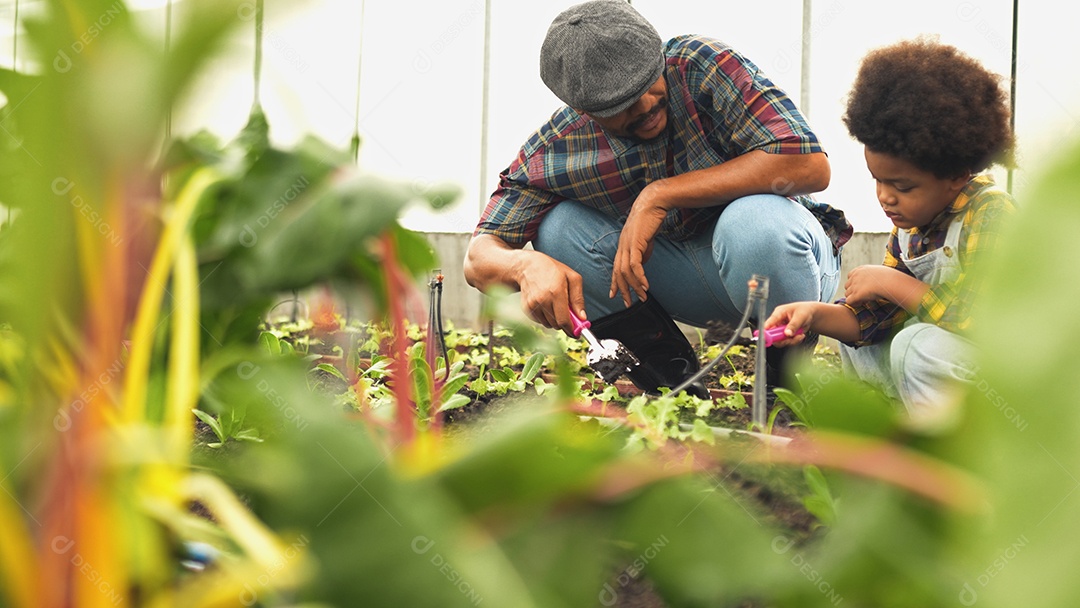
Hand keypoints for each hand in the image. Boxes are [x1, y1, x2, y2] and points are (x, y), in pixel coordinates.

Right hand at [517, 252, 585, 335]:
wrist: (527, 266)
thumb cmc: (552, 269)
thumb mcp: (572, 278)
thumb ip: (578, 299)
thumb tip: (582, 317)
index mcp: (556, 292)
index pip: (564, 320)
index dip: (571, 329)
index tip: (576, 333)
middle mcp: (543, 299)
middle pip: (557, 324)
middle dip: (564, 323)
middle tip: (567, 314)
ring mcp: (533, 304)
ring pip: (548, 324)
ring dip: (554, 320)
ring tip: (555, 305)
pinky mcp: (526, 308)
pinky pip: (539, 321)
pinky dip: (545, 317)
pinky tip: (545, 305)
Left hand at [610, 181, 666, 306]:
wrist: (653, 203)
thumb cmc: (650, 220)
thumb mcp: (645, 241)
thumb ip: (642, 254)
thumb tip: (641, 267)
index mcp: (622, 246)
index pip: (615, 268)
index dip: (614, 283)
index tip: (615, 296)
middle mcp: (621, 247)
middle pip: (618, 273)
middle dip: (623, 290)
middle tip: (628, 303)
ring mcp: (627, 244)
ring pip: (626, 271)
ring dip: (635, 286)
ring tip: (642, 296)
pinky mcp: (635, 242)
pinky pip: (635, 264)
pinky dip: (639, 276)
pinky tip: (645, 285)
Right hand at [762, 302, 815, 347]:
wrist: (811, 315)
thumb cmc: (805, 310)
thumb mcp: (800, 316)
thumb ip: (794, 325)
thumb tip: (787, 333)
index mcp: (778, 313)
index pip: (769, 323)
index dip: (766, 331)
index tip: (767, 338)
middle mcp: (778, 322)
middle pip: (773, 335)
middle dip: (783, 339)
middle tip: (792, 338)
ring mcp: (781, 329)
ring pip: (780, 341)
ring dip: (791, 341)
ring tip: (800, 335)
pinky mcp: (785, 335)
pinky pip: (786, 342)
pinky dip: (794, 341)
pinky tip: (800, 335)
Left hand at [844, 265, 925, 307]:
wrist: (890, 282)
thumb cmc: (890, 277)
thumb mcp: (879, 271)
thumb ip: (874, 274)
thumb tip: (881, 276)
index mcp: (860, 269)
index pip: (850, 276)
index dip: (855, 283)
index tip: (861, 287)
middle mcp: (855, 276)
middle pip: (847, 285)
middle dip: (853, 291)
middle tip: (862, 295)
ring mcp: (854, 285)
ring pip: (847, 294)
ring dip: (853, 298)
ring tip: (862, 300)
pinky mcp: (855, 294)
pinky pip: (849, 301)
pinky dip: (854, 303)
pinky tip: (861, 304)